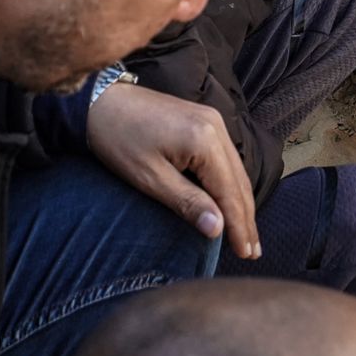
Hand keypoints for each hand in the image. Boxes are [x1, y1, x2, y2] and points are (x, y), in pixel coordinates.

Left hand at [85, 81, 260, 260]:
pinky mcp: (206, 120)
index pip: (229, 191)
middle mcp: (216, 127)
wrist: (101, 101)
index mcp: (204, 140)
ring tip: (248, 234)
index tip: (246, 254)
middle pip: (239, 181)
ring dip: (242, 203)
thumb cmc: (119, 140)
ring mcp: (213, 120)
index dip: (239, 225)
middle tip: (253, 252)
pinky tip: (234, 202)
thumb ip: (187, 202)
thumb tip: (217, 229)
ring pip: (237, 170)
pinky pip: (227, 158)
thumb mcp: (150, 178)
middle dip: (247, 218)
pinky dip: (232, 184)